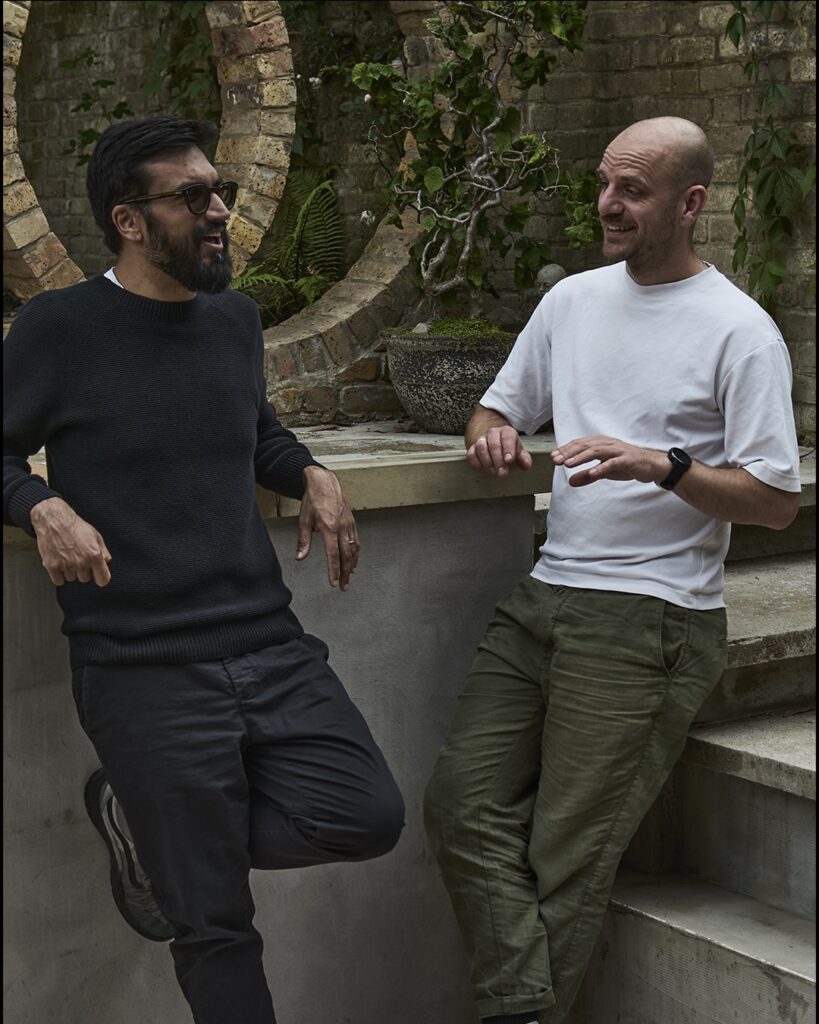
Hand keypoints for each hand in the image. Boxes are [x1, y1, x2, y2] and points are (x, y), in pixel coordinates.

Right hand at [30, 497, 111, 586]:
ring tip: (66, 556)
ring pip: (71, 579)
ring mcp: (66, 565)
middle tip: (76, 557)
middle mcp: (81, 562)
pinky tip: (59, 563)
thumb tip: (106, 562)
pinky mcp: (52, 566)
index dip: (100, 577)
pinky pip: (58, 581)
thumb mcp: (95, 536)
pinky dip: (58, 575)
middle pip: (85, 579)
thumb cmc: (75, 526)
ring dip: (69, 571)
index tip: (97, 575)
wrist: (54, 520)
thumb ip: (103, 551)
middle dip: (82, 570)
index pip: (103, 580)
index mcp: (94, 555)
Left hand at [296, 467, 358, 590]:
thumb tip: (300, 557)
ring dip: (351, 565)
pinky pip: (356, 541)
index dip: (333, 570)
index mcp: (329, 528)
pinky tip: (354, 560)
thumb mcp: (304, 520)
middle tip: (343, 586)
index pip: (333, 555)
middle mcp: (342, 527)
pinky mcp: (352, 522)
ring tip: (349, 577)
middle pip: (346, 556)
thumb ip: (303, 541)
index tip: (333, 582)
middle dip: (345, 573)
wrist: (324, 483)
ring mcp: (349, 524)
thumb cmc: (313, 500)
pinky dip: (356, 553)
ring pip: (353, 550)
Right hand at [467, 425, 532, 476]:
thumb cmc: (510, 452)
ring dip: (487, 461)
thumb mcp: (520, 455)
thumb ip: (524, 459)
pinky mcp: (472, 448)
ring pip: (481, 446)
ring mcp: (482, 440)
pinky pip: (471, 453)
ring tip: (493, 471)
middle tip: (502, 473)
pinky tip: (482, 468)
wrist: (497, 449)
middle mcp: (493, 433)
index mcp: (507, 432)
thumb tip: (526, 465)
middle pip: (494, 443)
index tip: (509, 460)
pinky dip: (476, 462)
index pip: (507, 437)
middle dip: (498, 460)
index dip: (508, 449)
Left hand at [551, 436, 666, 486]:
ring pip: (596, 451)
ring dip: (581, 457)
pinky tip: (591, 473)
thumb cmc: (626, 465)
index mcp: (601, 444)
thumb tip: (571, 482)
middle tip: (556, 460)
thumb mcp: (604, 472)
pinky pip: (612, 463)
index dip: (565, 449)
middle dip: (569, 452)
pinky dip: (601, 467)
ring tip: (568, 464)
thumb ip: (587, 476)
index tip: (553, 456)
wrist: (651, 465)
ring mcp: (618, 451)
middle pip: (585, 445)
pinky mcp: (627, 459)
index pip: (580, 444)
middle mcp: (608, 444)